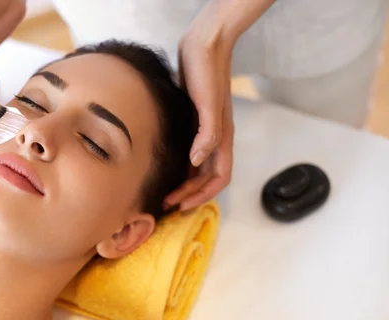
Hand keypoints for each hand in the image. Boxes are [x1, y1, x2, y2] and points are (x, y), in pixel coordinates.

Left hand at [165, 0, 274, 210]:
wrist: (204, 45)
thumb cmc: (208, 72)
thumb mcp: (208, 104)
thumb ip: (207, 134)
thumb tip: (196, 162)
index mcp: (222, 137)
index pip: (218, 178)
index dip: (202, 196)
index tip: (180, 205)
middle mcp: (215, 138)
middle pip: (207, 178)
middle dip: (189, 194)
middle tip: (166, 205)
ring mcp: (205, 130)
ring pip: (199, 167)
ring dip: (185, 184)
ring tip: (166, 193)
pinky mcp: (194, 121)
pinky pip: (190, 152)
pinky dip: (181, 166)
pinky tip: (168, 167)